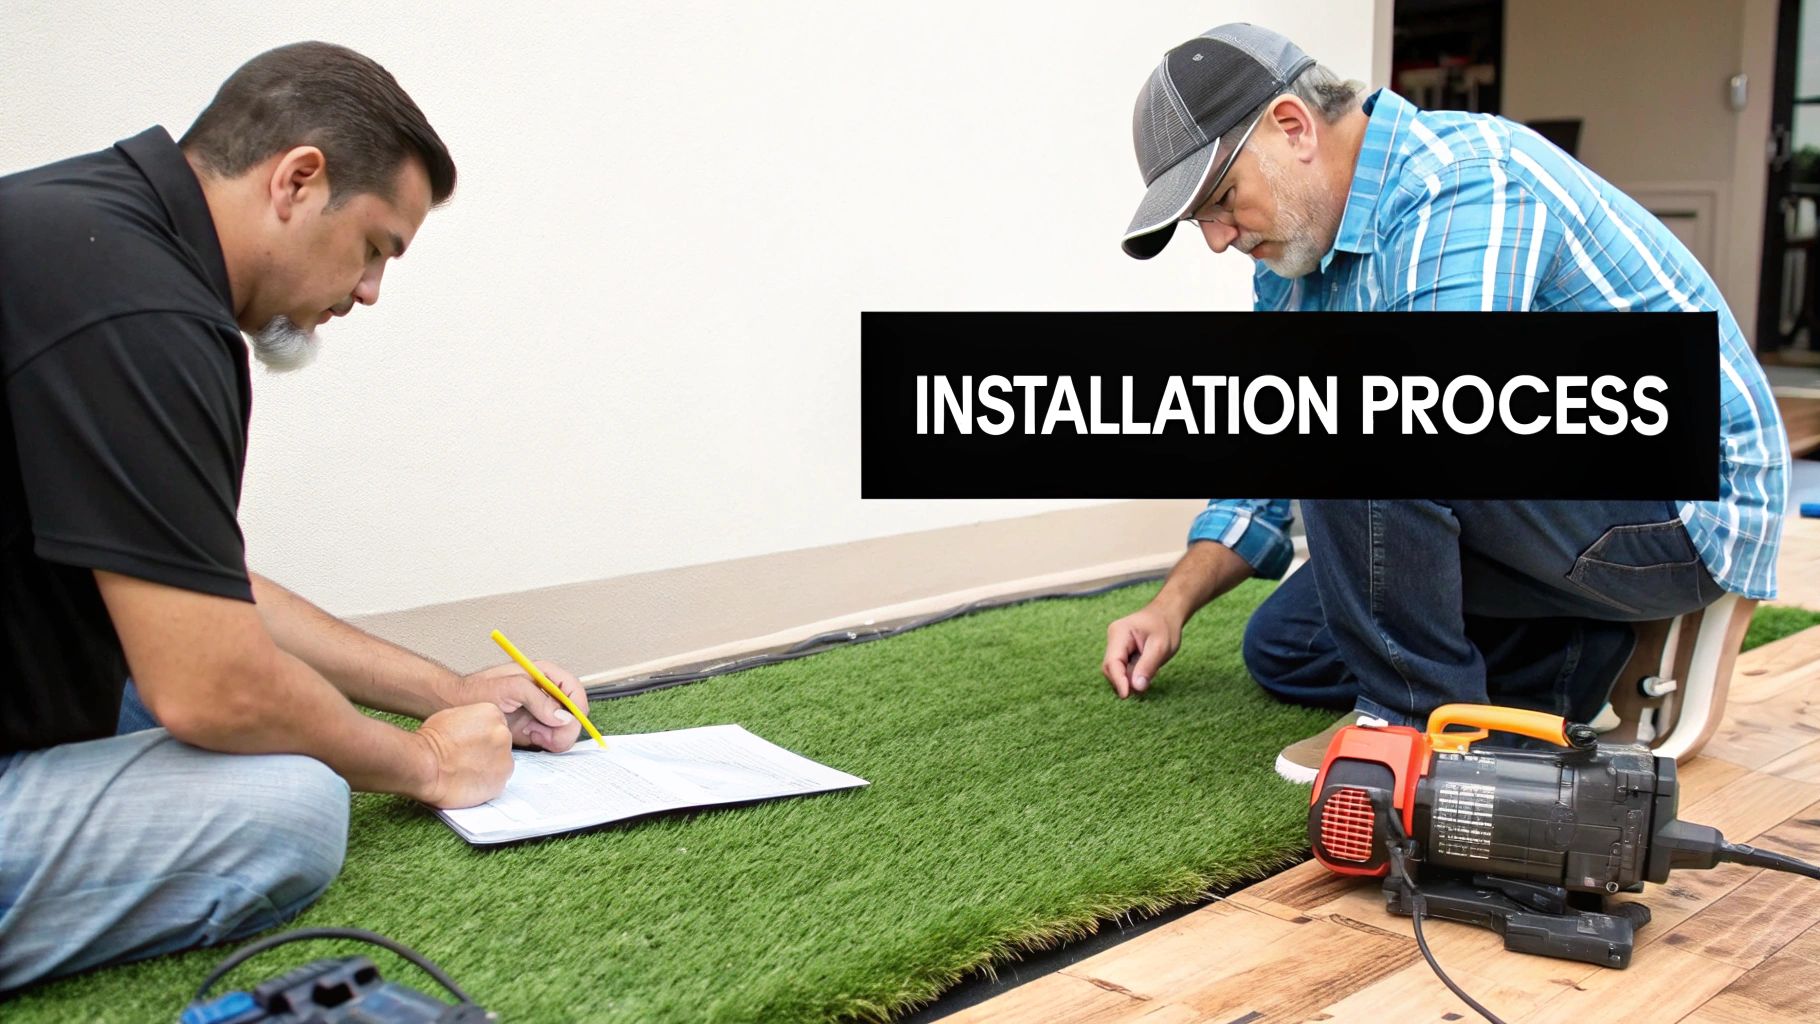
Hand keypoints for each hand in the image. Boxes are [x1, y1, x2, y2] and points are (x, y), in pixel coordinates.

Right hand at [413, 703, 513, 807]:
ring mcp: (505, 760)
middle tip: (465, 758)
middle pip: (501, 745)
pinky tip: (467, 782)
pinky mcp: (500, 783)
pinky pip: (496, 783)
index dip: (481, 737)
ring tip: (464, 771)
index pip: (496, 726)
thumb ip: (472, 723)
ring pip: (500, 765)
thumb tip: (474, 732)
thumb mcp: (453, 716)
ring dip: (487, 769)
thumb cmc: (430, 741)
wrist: (425, 766)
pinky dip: (484, 785)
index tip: (469, 744)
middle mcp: (504, 735)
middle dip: (487, 752)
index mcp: (493, 714)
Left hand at [452, 660, 588, 752]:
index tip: (571, 722)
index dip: (577, 706)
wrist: (454, 707)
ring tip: (536, 736)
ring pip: (564, 729)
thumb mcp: (508, 688)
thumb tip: (562, 716)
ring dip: (556, 737)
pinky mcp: (533, 728)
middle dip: (566, 726)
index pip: (573, 688)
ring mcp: (540, 712)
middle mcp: (545, 693)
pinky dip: (548, 743)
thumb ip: (538, 699)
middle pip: (573, 712)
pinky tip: (532, 740)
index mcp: (543, 675)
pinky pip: (552, 739)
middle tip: (549, 736)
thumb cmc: (475, 692)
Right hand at [1102, 603, 1182, 698]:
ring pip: (1116, 671)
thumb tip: (1136, 688)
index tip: (1126, 696)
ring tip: (1151, 671)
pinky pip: (1122, 669)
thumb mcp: (1160, 646)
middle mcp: (1113, 639)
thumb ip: (1148, 666)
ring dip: (1130, 679)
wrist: (1167, 614)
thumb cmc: (1165, 627)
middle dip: (1124, 681)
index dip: (1118, 681)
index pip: (1112, 662)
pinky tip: (1147, 669)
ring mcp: (1116, 646)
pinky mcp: (1121, 652)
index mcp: (1119, 633)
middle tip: (1145, 685)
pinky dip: (1132, 675)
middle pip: (1111, 668)